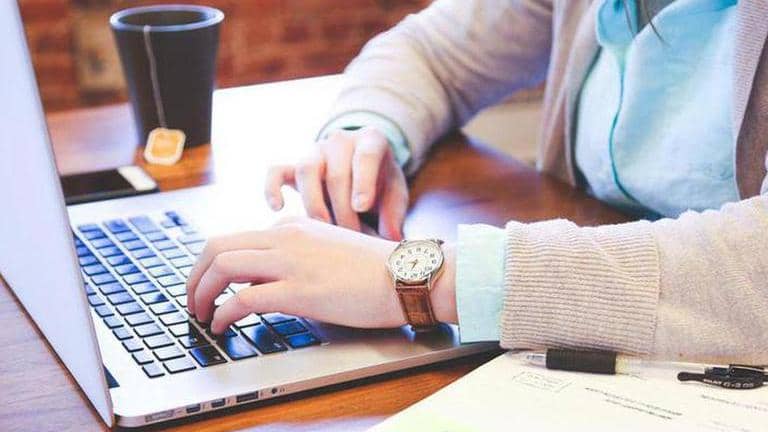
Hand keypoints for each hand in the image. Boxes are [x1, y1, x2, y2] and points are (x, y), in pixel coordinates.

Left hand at [185, 217, 456, 333]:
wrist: (406, 275)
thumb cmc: (375, 269)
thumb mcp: (328, 249)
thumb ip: (297, 256)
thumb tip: (266, 280)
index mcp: (293, 227)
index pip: (237, 239)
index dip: (214, 266)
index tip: (210, 285)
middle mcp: (286, 237)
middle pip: (217, 246)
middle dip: (195, 275)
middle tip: (192, 299)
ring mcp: (291, 262)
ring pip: (223, 266)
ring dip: (201, 292)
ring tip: (199, 314)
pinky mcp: (299, 290)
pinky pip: (243, 298)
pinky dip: (223, 313)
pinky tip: (222, 326)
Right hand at [264, 127, 407, 239]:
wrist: (362, 170)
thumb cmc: (381, 184)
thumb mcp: (395, 195)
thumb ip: (394, 215)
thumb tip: (391, 239)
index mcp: (371, 141)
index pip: (366, 156)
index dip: (363, 182)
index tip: (362, 207)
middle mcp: (341, 141)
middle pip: (336, 173)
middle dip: (342, 209)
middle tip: (351, 236)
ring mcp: (315, 151)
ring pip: (306, 170)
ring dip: (314, 203)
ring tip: (324, 229)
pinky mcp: (294, 166)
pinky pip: (276, 171)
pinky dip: (272, 188)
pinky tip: (278, 208)